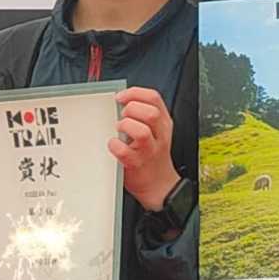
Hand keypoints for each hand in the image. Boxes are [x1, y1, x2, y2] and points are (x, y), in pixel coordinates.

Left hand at [108, 87, 179, 212]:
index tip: (121, 97)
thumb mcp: (157, 132)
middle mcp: (159, 135)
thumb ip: (144, 116)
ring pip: (141, 131)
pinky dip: (115, 145)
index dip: (135, 93)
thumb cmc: (153, 157)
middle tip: (122, 116)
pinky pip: (124, 151)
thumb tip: (121, 102)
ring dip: (126, 126)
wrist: (159, 186)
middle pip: (150, 112)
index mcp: (164, 123)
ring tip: (120, 130)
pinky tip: (114, 145)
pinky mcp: (136, 164)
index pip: (154, 98)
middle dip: (131, 109)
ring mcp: (149, 151)